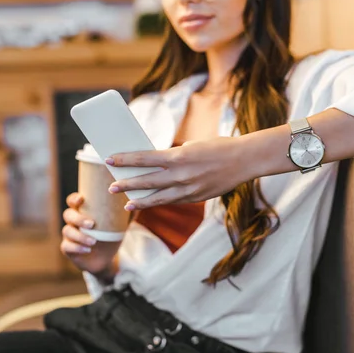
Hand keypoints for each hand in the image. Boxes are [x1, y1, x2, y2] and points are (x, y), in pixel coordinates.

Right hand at [61, 193, 119, 278]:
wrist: (105, 258)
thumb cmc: (110, 235)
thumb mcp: (119, 224)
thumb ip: (127, 213)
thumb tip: (139, 202)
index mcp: (82, 211)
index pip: (72, 201)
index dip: (74, 199)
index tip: (82, 199)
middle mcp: (73, 221)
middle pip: (68, 215)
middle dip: (79, 218)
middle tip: (92, 224)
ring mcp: (69, 235)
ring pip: (67, 231)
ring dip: (80, 236)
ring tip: (93, 241)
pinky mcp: (68, 249)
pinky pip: (67, 247)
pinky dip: (77, 248)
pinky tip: (87, 249)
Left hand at [106, 137, 252, 209]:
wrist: (244, 160)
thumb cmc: (218, 147)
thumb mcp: (191, 146)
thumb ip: (174, 157)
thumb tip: (156, 165)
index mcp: (178, 156)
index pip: (144, 158)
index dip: (125, 160)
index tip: (109, 159)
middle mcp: (180, 175)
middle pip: (146, 181)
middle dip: (126, 184)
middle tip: (111, 188)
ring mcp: (188, 189)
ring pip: (158, 198)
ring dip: (140, 202)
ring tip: (127, 205)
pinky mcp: (196, 198)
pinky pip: (173, 201)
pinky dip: (160, 202)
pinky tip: (151, 204)